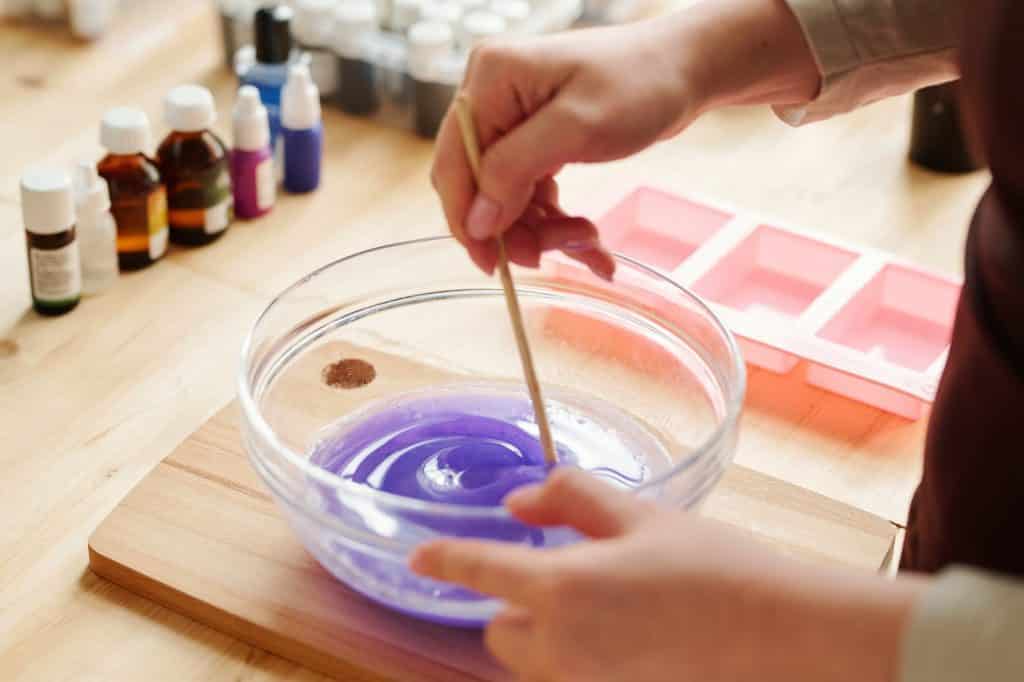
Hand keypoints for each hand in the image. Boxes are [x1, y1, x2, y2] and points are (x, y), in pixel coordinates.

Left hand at [411, 468, 921, 681]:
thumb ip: (570, 499)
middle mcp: (562, 647)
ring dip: (546, 633)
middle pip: (501, 631)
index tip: (420, 556)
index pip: (480, 571)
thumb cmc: (714, 567)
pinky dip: (579, 656)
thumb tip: (519, 501)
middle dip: (517, 604)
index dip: (444, 560)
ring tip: (608, 608)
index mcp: (562, 590)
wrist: (782, 636)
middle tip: (570, 577)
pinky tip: (628, 635)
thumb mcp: (641, 515)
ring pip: (534, 660)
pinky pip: (570, 676)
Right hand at [432, 17, 703, 276]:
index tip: (493, 265)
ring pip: (506, 198)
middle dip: (514, 228)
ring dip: (543, 230)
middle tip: (553, 255)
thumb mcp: (577, 128)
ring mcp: (512, 119)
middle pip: (477, 186)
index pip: (454, 165)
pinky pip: (530, 192)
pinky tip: (589, 239)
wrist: (686, 68)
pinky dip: (556, 220)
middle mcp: (491, 97)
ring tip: (590, 241)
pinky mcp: (534, 137)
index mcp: (489, 81)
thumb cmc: (640, 84)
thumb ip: (516, 170)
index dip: (468, 220)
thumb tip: (476, 220)